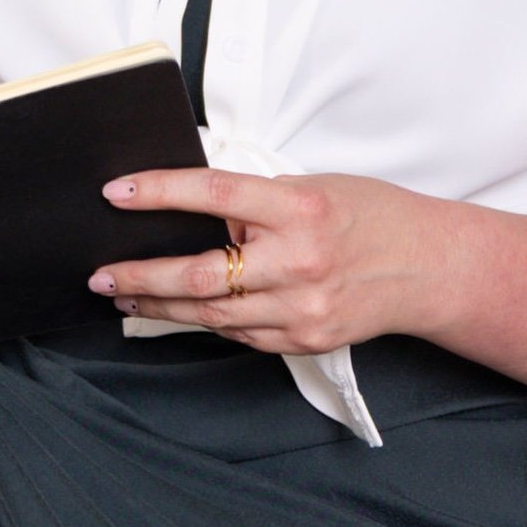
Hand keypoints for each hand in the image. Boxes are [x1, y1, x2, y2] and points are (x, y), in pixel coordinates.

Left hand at [89, 167, 453, 353]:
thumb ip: (256, 200)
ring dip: (158, 306)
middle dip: (140, 275)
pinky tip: (176, 312)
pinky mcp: (303, 340)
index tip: (117, 193)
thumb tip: (194, 208)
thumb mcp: (313, 186)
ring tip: (122, 294)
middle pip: (201, 274)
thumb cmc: (369, 215)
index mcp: (299, 209)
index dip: (158, 193)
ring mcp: (301, 309)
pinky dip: (202, 321)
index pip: (213, 194)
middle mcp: (299, 262)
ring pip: (211, 314)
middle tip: (100, 273)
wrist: (427, 267)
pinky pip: (238, 333)